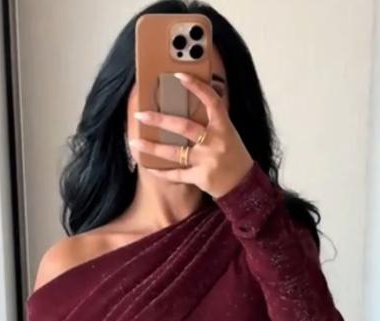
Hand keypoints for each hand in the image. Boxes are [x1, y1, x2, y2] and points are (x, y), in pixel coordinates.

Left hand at [129, 72, 253, 198]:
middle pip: (184, 127)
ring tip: (135, 143)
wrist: (243, 185)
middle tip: (141, 115)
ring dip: (153, 148)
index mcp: (223, 126)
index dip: (196, 87)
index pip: (211, 101)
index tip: (178, 76)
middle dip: (160, 120)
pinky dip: (162, 172)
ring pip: (175, 152)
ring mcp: (208, 160)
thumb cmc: (233, 155)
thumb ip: (212, 120)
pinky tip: (149, 167)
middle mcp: (215, 141)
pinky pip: (177, 174)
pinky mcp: (201, 177)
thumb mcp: (228, 133)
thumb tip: (189, 103)